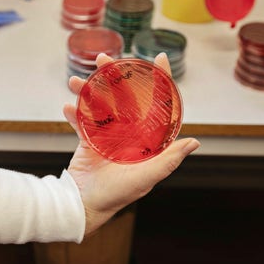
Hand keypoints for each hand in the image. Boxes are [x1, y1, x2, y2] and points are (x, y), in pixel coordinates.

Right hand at [64, 53, 199, 234]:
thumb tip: (195, 142)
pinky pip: (82, 122)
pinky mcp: (89, 140)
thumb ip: (169, 159)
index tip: (161, 59)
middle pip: (124, 97)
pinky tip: (68, 106)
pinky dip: (75, 114)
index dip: (161, 82)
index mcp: (146, 141)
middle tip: (103, 58)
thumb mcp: (146, 177)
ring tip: (76, 81)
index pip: (157, 106)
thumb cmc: (118, 194)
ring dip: (88, 91)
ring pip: (100, 105)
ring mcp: (107, 136)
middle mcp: (129, 134)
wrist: (84, 204)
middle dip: (114, 76)